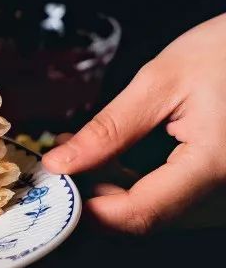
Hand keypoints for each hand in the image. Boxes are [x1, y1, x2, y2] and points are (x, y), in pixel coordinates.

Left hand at [42, 15, 225, 232]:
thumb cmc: (223, 52)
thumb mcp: (158, 82)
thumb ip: (109, 129)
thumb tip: (63, 162)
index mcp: (213, 163)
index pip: (142, 211)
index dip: (91, 209)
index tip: (58, 187)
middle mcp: (224, 188)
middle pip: (148, 215)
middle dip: (97, 195)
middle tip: (64, 161)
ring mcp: (223, 188)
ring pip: (158, 210)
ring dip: (114, 190)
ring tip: (83, 151)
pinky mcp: (219, 181)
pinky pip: (173, 196)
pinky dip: (138, 183)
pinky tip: (113, 158)